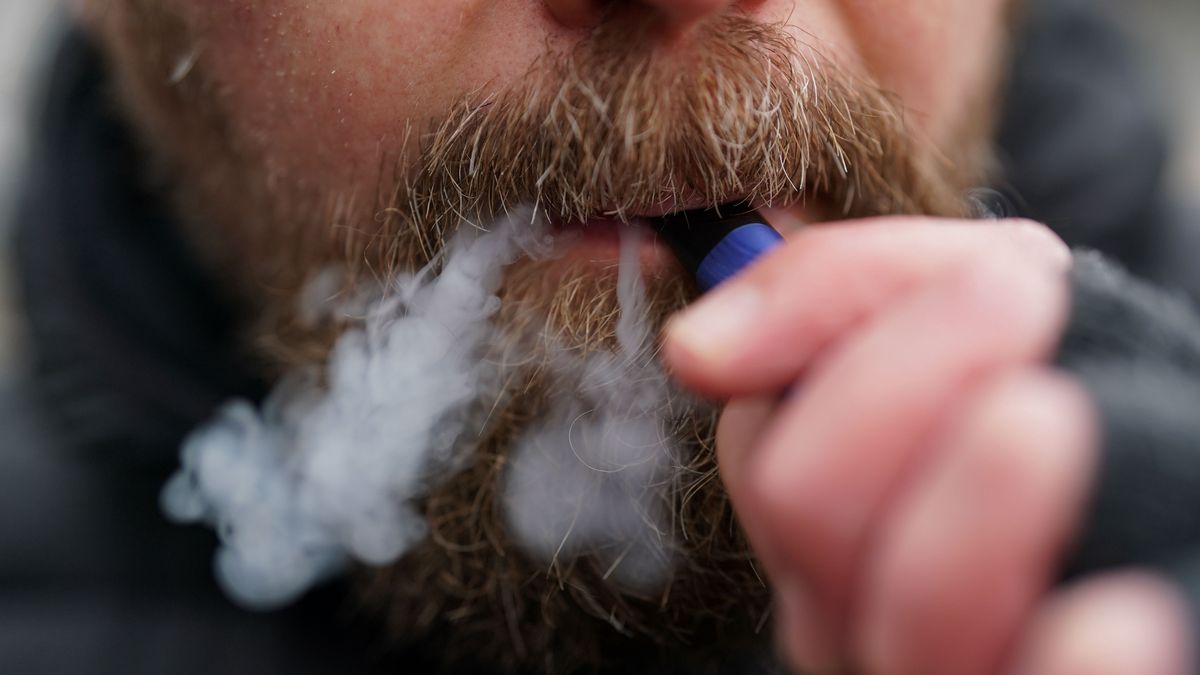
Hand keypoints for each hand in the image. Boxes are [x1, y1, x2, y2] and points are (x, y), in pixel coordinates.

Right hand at [662, 216, 1193, 674]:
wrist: (1174, 456)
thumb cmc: (1061, 365)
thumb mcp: (971, 286)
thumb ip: (829, 289)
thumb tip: (696, 348)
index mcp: (818, 509)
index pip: (763, 438)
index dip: (844, 339)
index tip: (989, 279)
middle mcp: (847, 605)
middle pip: (803, 503)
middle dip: (901, 382)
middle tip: (1020, 300)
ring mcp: (922, 667)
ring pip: (904, 615)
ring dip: (976, 507)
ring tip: (1047, 416)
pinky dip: (1068, 666)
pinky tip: (1119, 615)